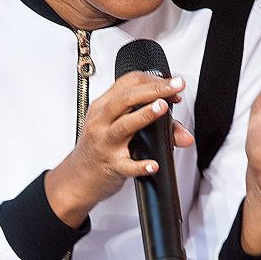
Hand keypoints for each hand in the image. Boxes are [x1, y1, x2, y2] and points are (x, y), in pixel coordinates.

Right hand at [45, 71, 193, 226]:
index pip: (127, 83)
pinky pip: (127, 165)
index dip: (153, 80)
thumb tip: (184, 135)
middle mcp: (102, 122)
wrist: (77, 178)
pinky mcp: (111, 165)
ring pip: (124, 125)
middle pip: (126, 98)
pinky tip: (153, 165)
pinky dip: (141, 166)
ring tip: (162, 108)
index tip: (171, 86)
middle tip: (175, 87)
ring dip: (145, 114)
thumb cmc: (96, 149)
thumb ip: (150, 125)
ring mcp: (105, 143)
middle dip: (154, 89)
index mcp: (103, 107)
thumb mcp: (115, 129)